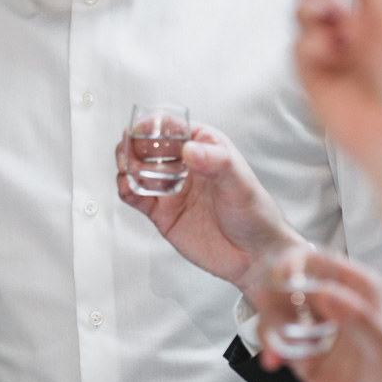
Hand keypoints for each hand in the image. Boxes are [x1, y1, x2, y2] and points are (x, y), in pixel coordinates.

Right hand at [117, 123, 301, 289]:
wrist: (254, 256)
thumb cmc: (255, 214)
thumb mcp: (240, 183)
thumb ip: (217, 163)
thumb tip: (190, 150)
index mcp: (204, 146)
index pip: (172, 127)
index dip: (152, 125)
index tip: (138, 129)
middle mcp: (184, 165)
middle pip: (147, 147)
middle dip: (132, 146)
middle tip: (128, 153)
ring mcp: (171, 188)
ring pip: (137, 170)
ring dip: (126, 166)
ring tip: (127, 171)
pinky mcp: (161, 212)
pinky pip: (136, 196)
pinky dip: (126, 190)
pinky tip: (127, 188)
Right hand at [254, 250, 381, 381]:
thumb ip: (356, 318)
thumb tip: (326, 293)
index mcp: (363, 295)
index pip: (322, 264)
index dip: (296, 265)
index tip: (278, 276)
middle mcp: (340, 311)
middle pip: (293, 288)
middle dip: (275, 299)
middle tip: (270, 318)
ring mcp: (322, 337)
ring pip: (282, 316)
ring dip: (270, 327)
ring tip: (272, 347)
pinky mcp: (309, 363)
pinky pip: (280, 346)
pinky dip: (271, 350)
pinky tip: (273, 361)